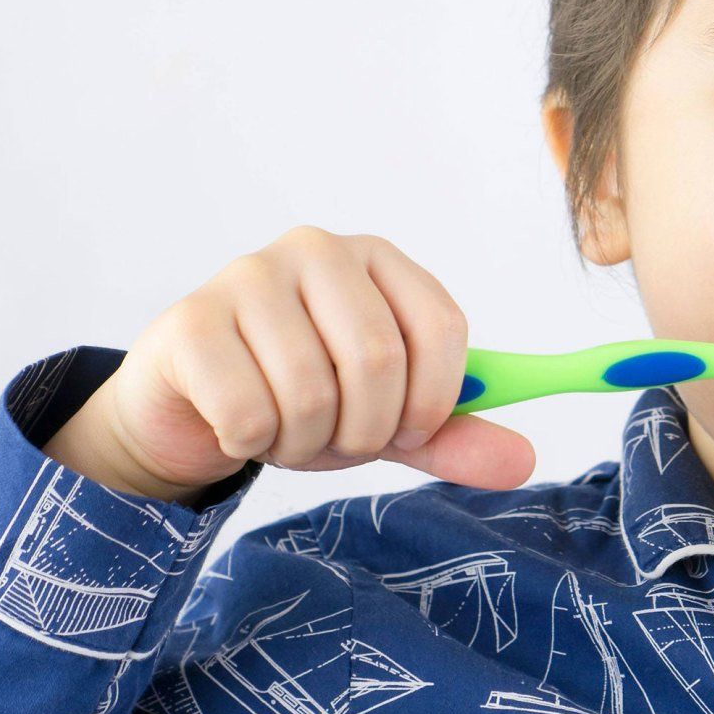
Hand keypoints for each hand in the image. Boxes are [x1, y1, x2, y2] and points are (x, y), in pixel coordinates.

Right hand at [45, 226, 534, 501]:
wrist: (191, 411)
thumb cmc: (297, 399)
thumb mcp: (384, 421)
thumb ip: (450, 436)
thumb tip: (523, 462)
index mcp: (376, 259)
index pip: (441, 325)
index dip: (434, 400)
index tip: (408, 433)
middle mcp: (315, 250)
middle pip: (378, 359)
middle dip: (365, 429)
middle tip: (337, 438)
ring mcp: (247, 277)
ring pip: (310, 393)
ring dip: (305, 443)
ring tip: (284, 430)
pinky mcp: (190, 320)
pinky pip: (249, 412)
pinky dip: (252, 444)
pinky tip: (237, 427)